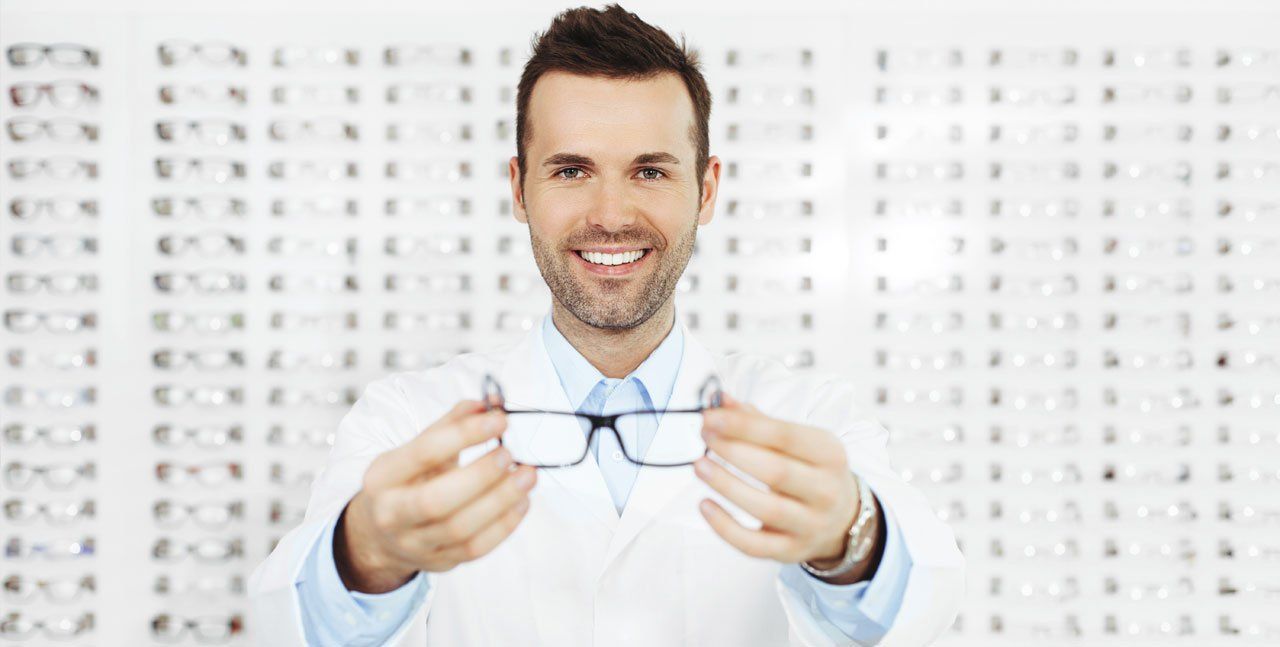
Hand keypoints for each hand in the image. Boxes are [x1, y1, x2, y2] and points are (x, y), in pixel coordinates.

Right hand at [336, 398, 536, 592]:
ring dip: (501, 500)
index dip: (465, 434)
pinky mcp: (440, 562)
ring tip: (527, 475)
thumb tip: (492, 402)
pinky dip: (505, 525)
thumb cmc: (405, 483)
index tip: (500, 420)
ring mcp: (415, 544)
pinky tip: (522, 501)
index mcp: (383, 476)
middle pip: (436, 501)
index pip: (424, 453)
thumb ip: (452, 424)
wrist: (380, 535)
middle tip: (511, 455)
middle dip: (481, 476)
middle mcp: (392, 514)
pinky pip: (476, 549)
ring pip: (460, 529)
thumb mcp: (416, 449)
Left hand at [692, 392, 860, 567]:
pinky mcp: (791, 551)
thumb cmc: (810, 471)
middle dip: (734, 451)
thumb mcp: (798, 442)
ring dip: (726, 485)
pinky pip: (754, 545)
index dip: (744, 426)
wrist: (842, 519)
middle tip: (705, 437)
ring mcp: (810, 525)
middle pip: (776, 472)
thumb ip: (758, 422)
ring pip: (766, 508)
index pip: (785, 436)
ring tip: (699, 465)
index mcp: (829, 454)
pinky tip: (705, 505)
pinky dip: (725, 527)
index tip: (710, 416)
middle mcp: (826, 491)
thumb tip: (719, 401)